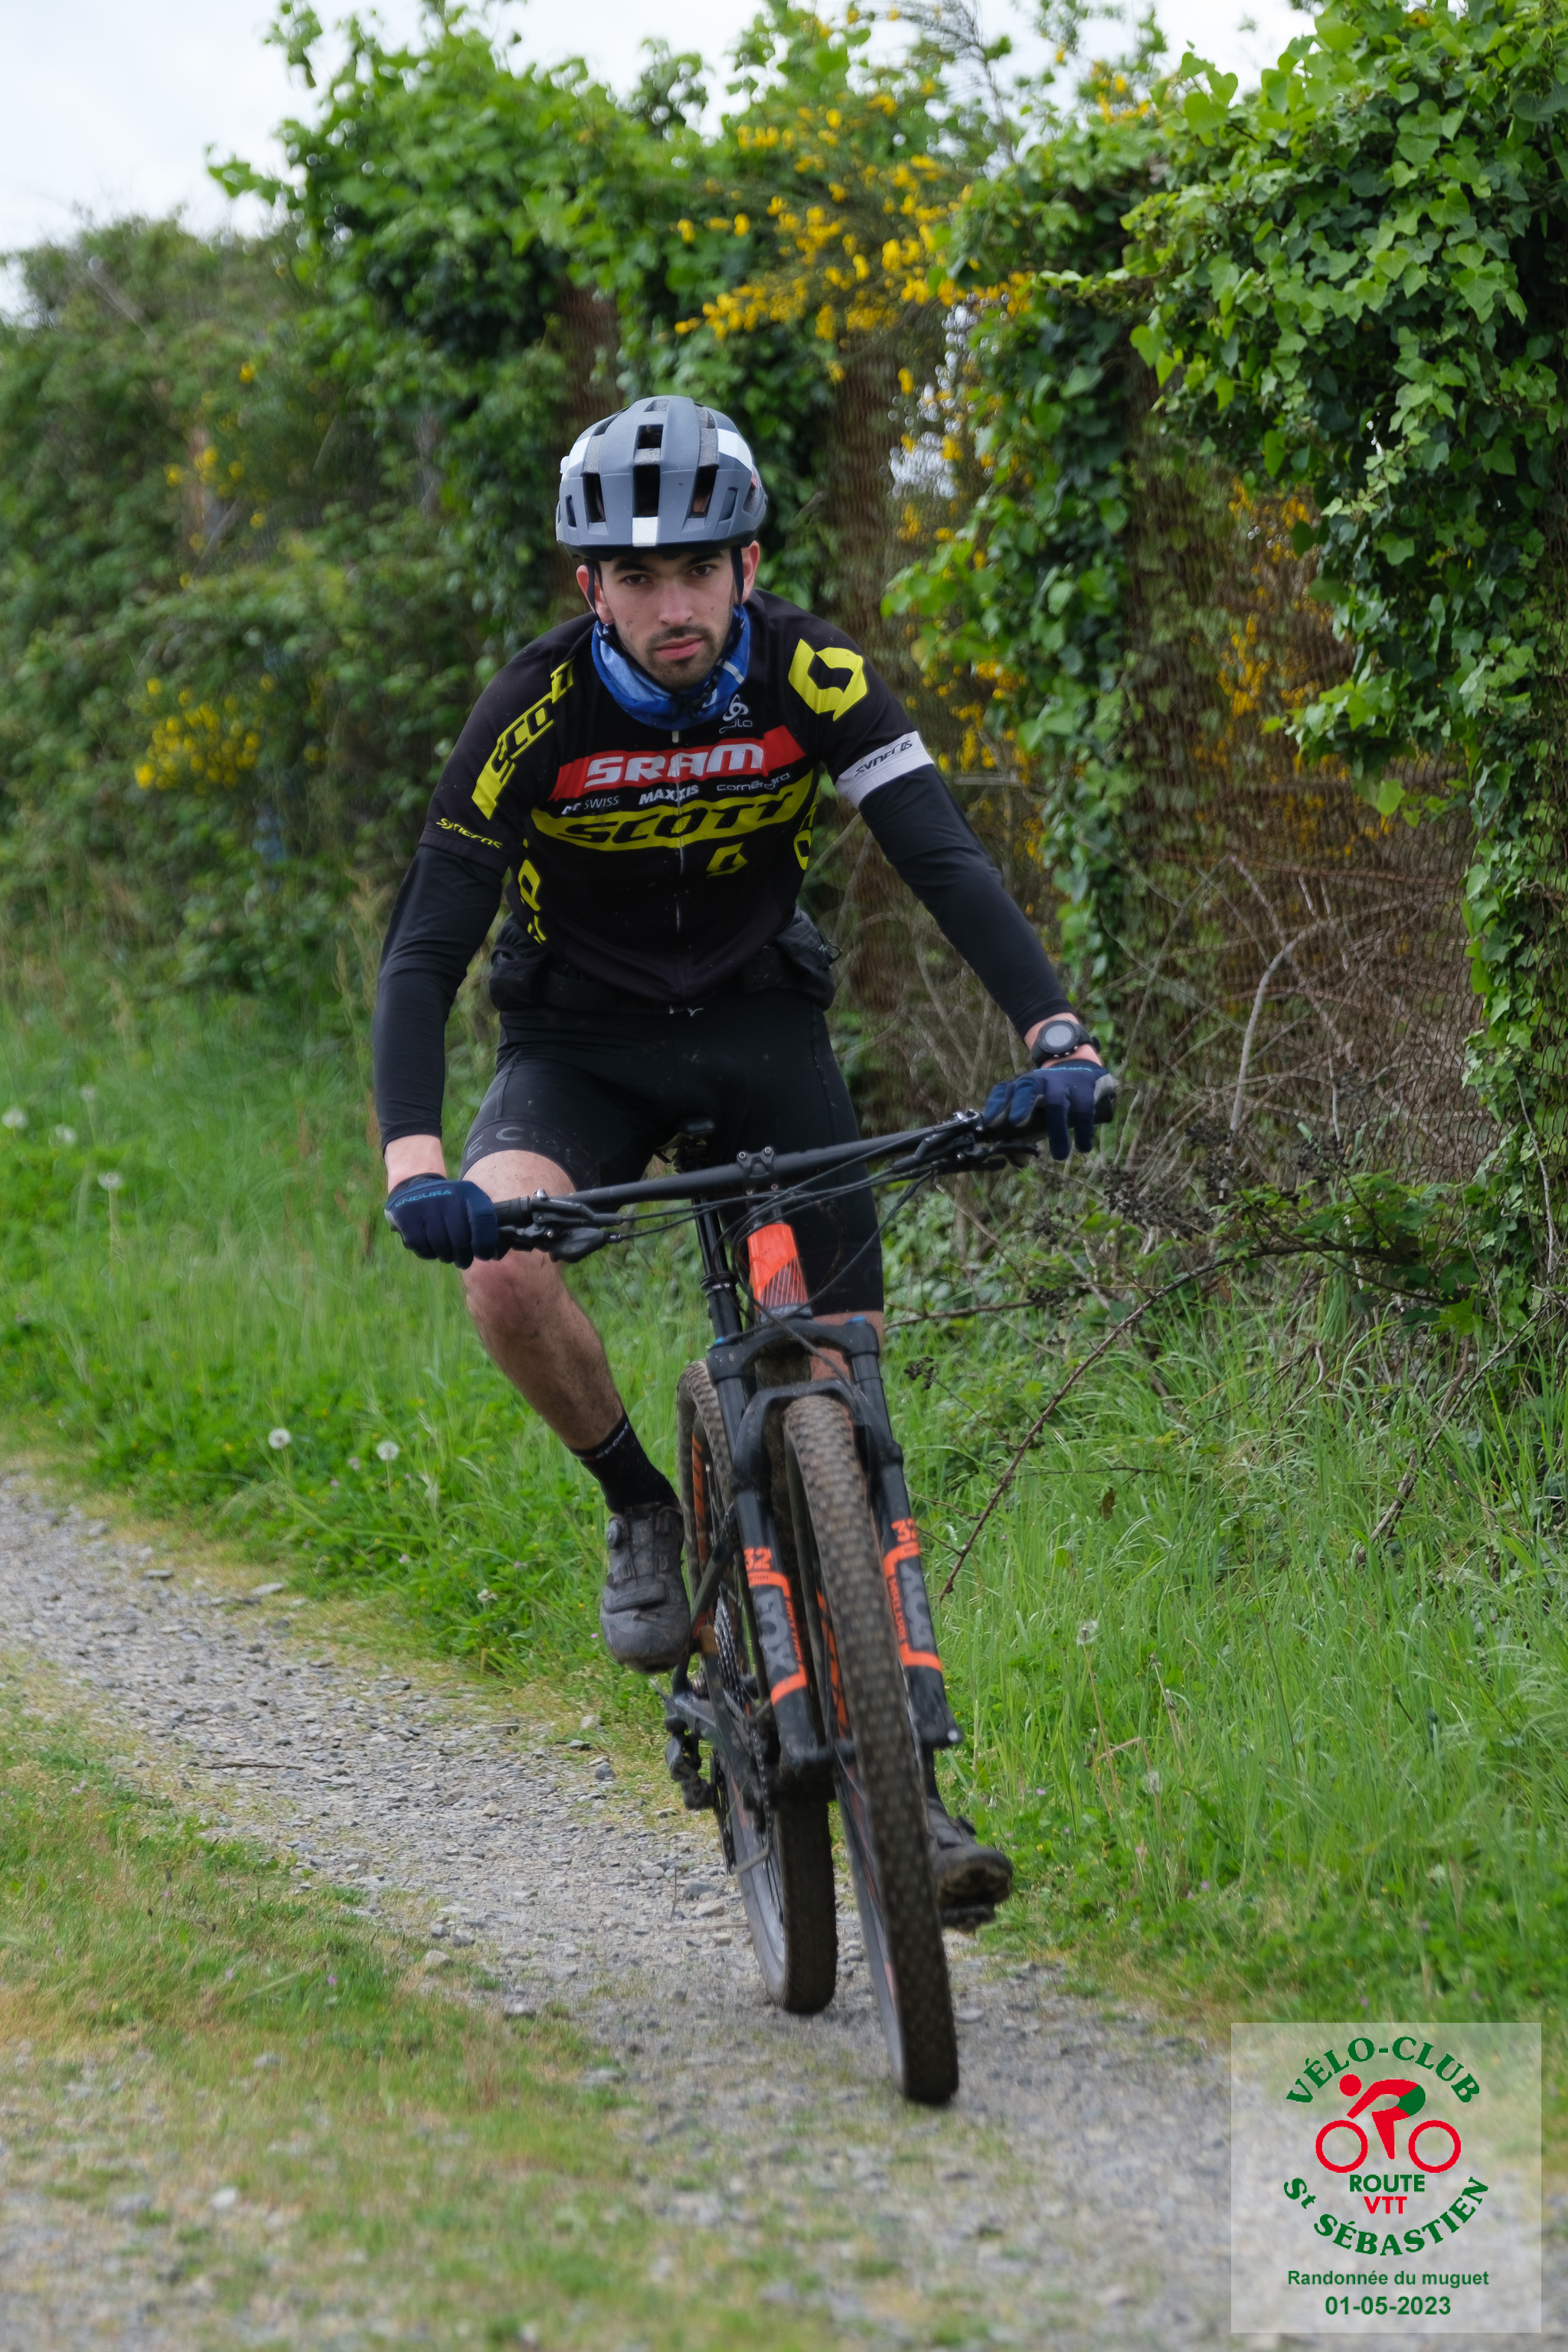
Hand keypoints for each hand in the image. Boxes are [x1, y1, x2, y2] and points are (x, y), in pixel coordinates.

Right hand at [384, 1175, 499, 1266]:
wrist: (414, 1186)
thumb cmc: (449, 1204)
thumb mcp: (468, 1203)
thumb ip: (483, 1224)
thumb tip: (496, 1254)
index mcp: (468, 1192)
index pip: (483, 1218)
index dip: (486, 1242)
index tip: (483, 1255)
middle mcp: (447, 1195)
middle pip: (461, 1240)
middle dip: (463, 1257)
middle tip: (463, 1261)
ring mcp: (425, 1204)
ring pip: (441, 1247)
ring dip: (445, 1256)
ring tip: (445, 1251)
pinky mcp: (406, 1215)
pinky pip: (422, 1247)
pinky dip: (427, 1253)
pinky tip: (429, 1245)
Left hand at [982, 1057, 1117, 1160]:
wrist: (1081, 1074)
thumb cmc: (1048, 1102)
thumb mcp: (1034, 1116)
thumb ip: (1022, 1137)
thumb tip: (1018, 1160)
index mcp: (1020, 1087)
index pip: (1003, 1091)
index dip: (996, 1104)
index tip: (990, 1122)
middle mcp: (1038, 1081)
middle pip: (1027, 1087)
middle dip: (1021, 1103)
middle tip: (1016, 1122)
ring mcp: (1061, 1083)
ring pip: (1056, 1103)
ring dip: (1057, 1130)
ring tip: (1059, 1156)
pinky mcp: (1083, 1088)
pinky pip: (1083, 1109)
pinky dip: (1083, 1130)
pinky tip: (1083, 1148)